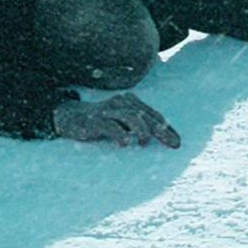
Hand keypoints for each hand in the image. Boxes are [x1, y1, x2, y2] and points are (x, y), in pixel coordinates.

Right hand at [51, 93, 180, 147]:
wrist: (69, 116)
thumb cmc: (101, 122)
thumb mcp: (121, 121)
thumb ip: (137, 127)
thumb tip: (160, 140)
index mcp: (131, 102)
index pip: (153, 115)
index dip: (167, 128)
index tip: (177, 143)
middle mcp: (121, 103)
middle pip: (146, 116)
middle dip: (161, 131)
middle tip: (173, 144)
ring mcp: (108, 111)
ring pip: (130, 116)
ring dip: (141, 129)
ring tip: (145, 142)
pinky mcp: (95, 121)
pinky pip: (109, 125)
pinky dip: (119, 133)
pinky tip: (124, 143)